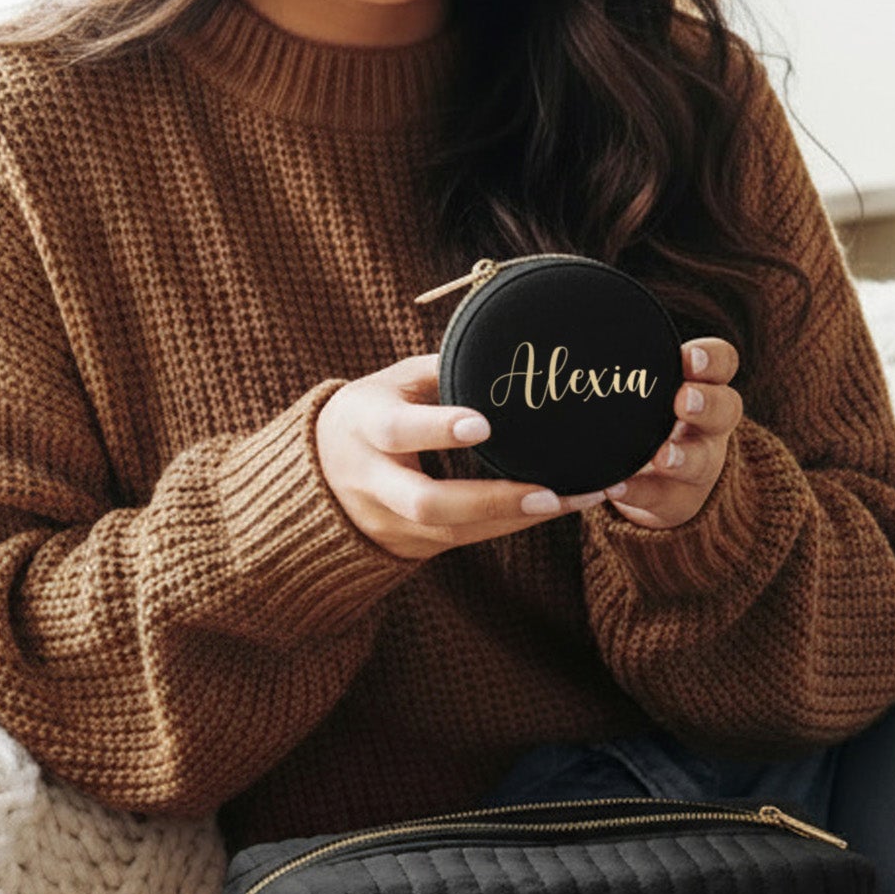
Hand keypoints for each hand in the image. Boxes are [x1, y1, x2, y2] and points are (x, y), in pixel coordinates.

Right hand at [315, 353, 623, 561]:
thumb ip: (440, 370)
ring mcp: (392, 521)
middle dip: (491, 501)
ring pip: (456, 532)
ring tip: (578, 498)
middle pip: (428, 503)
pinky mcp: (413, 545)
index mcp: (365, 427)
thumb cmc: (370, 413)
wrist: (316, 477)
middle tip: (548, 494)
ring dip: (520, 519)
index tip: (482, 425)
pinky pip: (468, 540)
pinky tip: (562, 505)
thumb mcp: (391, 382)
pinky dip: (516, 525)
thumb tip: (502, 347)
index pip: (397, 431)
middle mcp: (375, 482)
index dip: (437, 430)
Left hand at [605, 339, 743, 530]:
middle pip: (727, 409)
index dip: (712, 360)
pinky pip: (662, 497)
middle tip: (683, 400)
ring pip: (703, 460)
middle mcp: (710, 425)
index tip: (689, 358)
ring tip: (662, 456)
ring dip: (683, 456)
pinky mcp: (677, 500)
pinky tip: (615, 487)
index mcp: (706, 386)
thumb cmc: (648, 415)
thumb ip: (627, 360)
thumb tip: (567, 310)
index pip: (723, 363)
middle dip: (706, 404)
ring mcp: (699, 465)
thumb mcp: (648, 385)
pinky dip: (639, 492)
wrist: (662, 479)